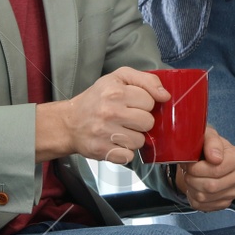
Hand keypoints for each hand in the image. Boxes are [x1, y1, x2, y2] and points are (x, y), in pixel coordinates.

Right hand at [37, 67, 168, 163]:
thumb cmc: (96, 99)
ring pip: (140, 141)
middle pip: (148, 122)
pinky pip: (129, 156)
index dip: (144, 103)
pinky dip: (124, 152)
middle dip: (141, 121)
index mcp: (115, 91)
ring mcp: (106, 133)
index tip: (132, 104)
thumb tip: (165, 95)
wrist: (69, 122)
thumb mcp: (118, 78)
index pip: (150, 101)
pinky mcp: (102, 150)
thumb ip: (145, 80)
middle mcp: (110, 111)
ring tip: (120, 130)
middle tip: (127, 118)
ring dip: (133, 138)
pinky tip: (115, 142)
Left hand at [175, 126, 234, 211]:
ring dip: (191, 187)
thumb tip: (215, 158)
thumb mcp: (208, 135)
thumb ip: (212, 141)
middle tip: (188, 170)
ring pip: (204, 197)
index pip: (216, 169)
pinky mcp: (224, 203)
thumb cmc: (207, 146)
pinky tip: (195, 186)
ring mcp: (233, 192)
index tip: (189, 162)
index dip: (197, 168)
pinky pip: (202, 206)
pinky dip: (192, 197)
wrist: (207, 157)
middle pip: (210, 186)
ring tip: (191, 176)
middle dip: (192, 178)